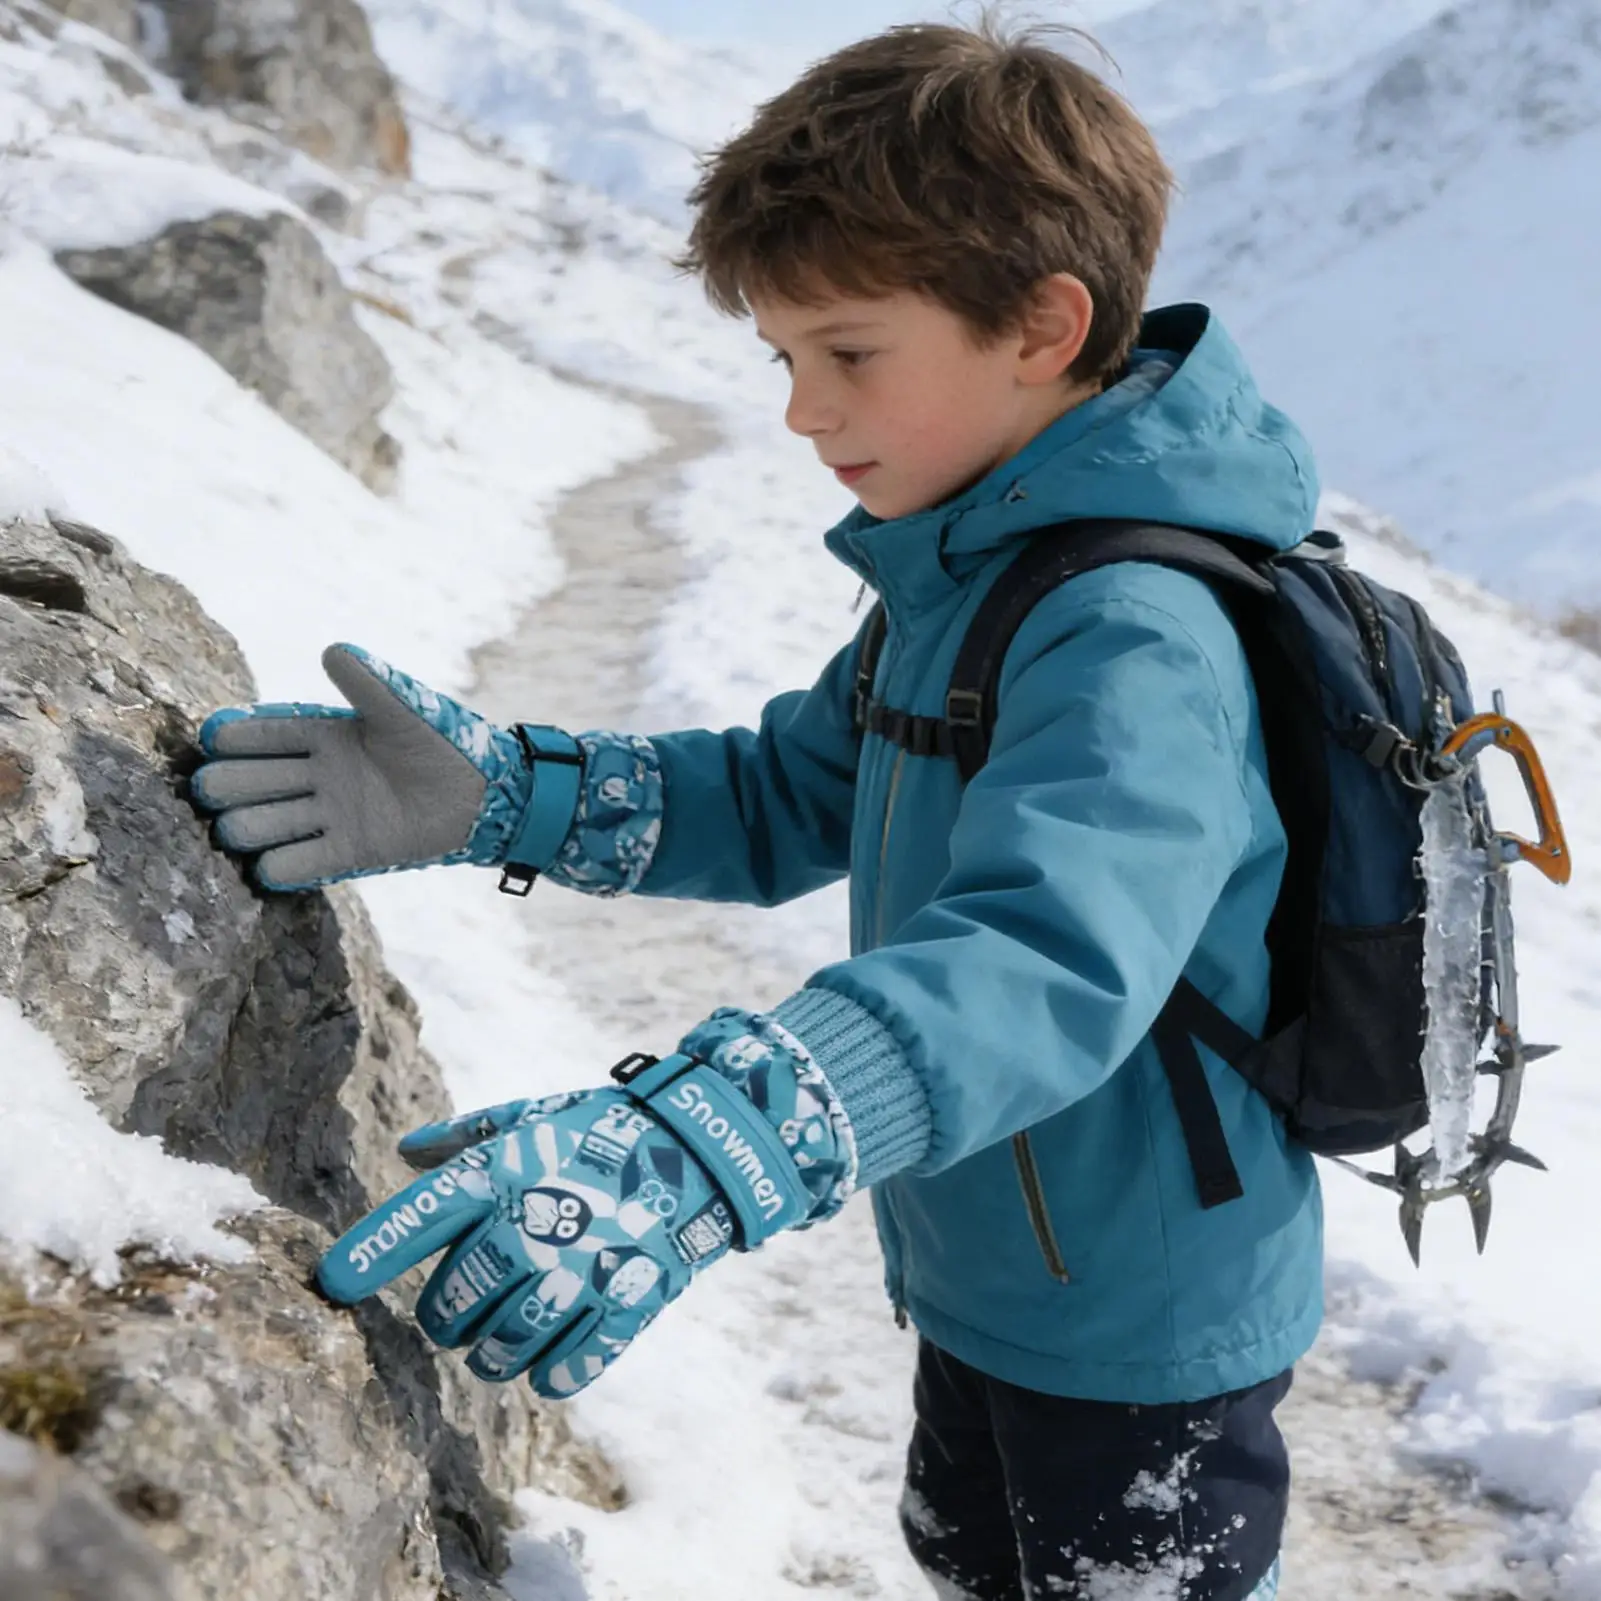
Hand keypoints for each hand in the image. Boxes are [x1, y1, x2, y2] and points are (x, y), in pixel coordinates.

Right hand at [190, 643, 581, 890]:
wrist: (484, 794)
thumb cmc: (444, 741)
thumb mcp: (402, 710)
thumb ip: (368, 683)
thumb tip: (332, 651)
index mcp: (323, 734)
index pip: (261, 735)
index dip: (234, 738)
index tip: (213, 739)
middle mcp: (317, 775)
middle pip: (245, 782)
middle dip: (223, 785)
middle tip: (210, 789)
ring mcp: (328, 815)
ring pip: (258, 825)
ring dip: (244, 828)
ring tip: (234, 829)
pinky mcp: (348, 852)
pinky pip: (294, 867)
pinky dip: (278, 868)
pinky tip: (271, 864)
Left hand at [316, 1050, 818, 1397]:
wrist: (698, 1150)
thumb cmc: (602, 1132)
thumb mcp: (533, 1119)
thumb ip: (466, 1139)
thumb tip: (407, 1153)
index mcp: (498, 1176)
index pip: (412, 1223)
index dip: (363, 1258)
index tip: (330, 1285)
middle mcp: (528, 1227)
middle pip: (449, 1312)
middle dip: (448, 1316)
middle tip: (464, 1305)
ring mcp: (576, 1273)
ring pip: (498, 1354)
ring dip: (494, 1352)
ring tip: (507, 1332)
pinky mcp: (620, 1308)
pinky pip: (561, 1374)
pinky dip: (549, 1371)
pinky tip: (553, 1352)